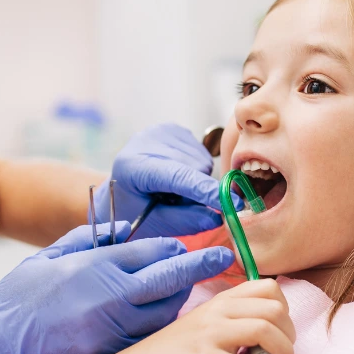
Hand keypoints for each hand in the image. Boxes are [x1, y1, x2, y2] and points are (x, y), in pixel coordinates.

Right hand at [0, 222, 233, 353]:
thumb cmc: (17, 298)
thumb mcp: (49, 257)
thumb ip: (88, 241)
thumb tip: (122, 230)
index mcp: (94, 266)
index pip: (150, 252)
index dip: (175, 248)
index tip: (191, 245)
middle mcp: (108, 298)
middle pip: (168, 281)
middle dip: (197, 269)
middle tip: (220, 259)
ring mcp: (110, 330)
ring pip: (163, 313)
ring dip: (178, 300)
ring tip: (186, 290)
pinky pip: (146, 338)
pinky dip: (157, 327)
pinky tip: (162, 320)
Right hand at [88, 279, 295, 353]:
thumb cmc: (174, 350)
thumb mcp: (206, 323)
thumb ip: (234, 320)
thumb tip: (273, 332)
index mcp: (221, 301)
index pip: (269, 288)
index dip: (286, 309)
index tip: (283, 331)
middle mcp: (217, 312)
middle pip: (274, 310)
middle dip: (289, 335)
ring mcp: (209, 336)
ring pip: (264, 331)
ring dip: (284, 353)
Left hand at [96, 124, 223, 238]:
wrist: (120, 189)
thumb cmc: (134, 211)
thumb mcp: (155, 224)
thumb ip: (185, 221)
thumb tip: (218, 217)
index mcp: (133, 166)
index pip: (178, 176)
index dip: (206, 191)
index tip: (232, 204)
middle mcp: (145, 141)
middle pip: (194, 168)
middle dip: (197, 191)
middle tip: (177, 203)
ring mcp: (160, 131)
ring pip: (202, 161)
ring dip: (196, 181)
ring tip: (173, 189)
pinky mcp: (172, 129)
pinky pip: (201, 154)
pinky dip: (195, 170)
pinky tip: (176, 174)